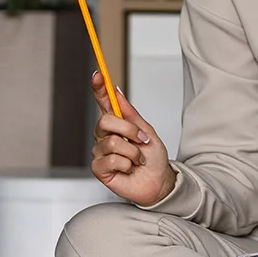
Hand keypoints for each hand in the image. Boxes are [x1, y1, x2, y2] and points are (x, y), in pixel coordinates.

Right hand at [89, 71, 175, 206]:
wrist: (159, 182)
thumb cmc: (153, 158)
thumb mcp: (146, 130)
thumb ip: (129, 112)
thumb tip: (116, 91)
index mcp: (116, 124)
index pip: (103, 102)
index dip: (99, 88)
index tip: (98, 75)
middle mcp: (104, 136)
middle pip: (105, 121)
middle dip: (128, 130)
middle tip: (142, 140)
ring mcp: (100, 152)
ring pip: (111, 142)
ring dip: (132, 152)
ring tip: (138, 160)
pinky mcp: (99, 168)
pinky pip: (110, 160)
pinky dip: (126, 164)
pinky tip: (129, 169)